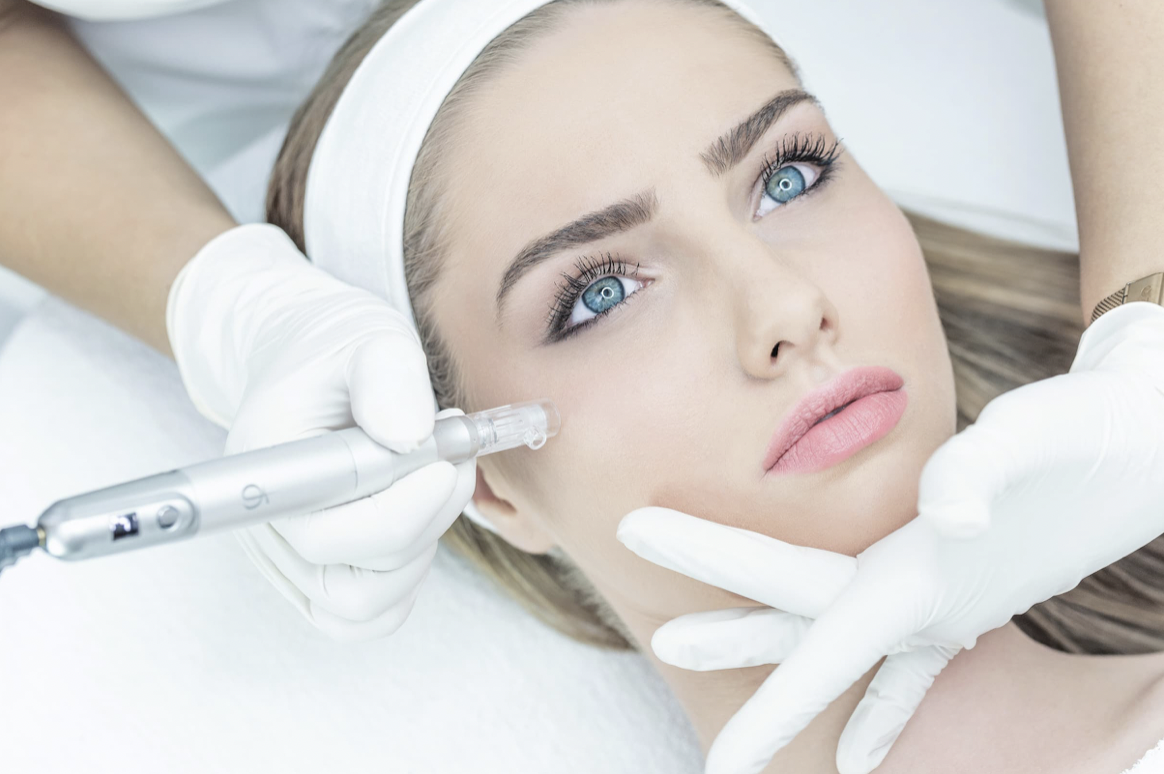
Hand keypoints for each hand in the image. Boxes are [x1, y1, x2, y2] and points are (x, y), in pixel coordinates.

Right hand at [167, 223, 475, 640]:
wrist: (312, 364)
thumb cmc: (334, 353)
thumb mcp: (369, 339)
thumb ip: (388, 377)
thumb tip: (409, 436)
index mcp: (262, 464)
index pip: (322, 532)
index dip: (398, 509)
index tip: (441, 458)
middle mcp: (263, 526)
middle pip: (350, 579)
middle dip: (424, 520)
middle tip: (452, 457)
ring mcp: (286, 561)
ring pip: (364, 606)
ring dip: (421, 549)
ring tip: (434, 481)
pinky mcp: (314, 579)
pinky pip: (365, 616)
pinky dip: (406, 579)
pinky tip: (418, 519)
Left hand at [618, 301, 1163, 773]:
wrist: (1146, 447)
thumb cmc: (1088, 436)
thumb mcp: (1035, 439)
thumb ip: (985, 473)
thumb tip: (946, 513)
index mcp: (917, 578)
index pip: (801, 607)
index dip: (730, 613)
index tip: (661, 637)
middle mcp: (921, 605)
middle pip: (799, 622)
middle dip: (727, 632)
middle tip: (658, 643)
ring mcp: (944, 610)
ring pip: (832, 633)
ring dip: (765, 643)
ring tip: (691, 647)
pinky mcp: (966, 598)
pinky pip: (908, 666)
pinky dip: (877, 704)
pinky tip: (856, 749)